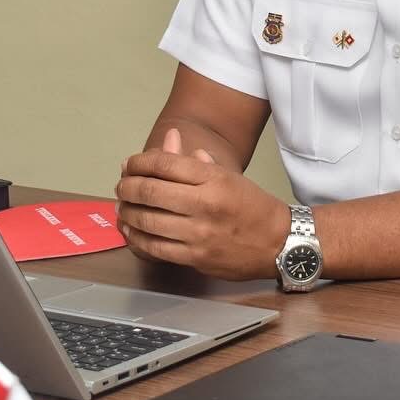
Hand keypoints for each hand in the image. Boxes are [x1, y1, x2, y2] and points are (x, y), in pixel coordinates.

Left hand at [115, 128, 287, 279]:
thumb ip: (195, 161)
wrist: (278, 243)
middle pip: (151, 191)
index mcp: (214, 178)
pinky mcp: (195, 257)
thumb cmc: (252, 206)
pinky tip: (132, 231)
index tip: (130, 164)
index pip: (165, 164)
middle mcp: (205, 204)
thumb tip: (168, 141)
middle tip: (121, 186)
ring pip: (148, 221)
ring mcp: (199, 233)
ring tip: (123, 207)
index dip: (140, 162)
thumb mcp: (227, 176)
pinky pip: (155, 248)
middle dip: (127, 187)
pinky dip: (137, 239)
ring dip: (128, 212)